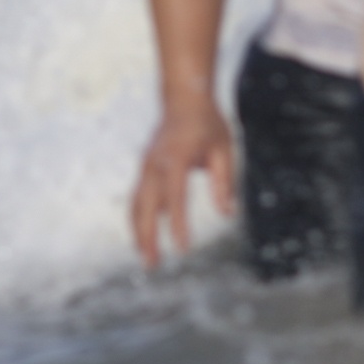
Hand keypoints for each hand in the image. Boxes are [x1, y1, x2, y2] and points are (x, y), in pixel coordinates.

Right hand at [129, 95, 235, 267]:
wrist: (184, 99)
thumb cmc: (208, 125)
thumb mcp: (224, 149)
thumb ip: (224, 182)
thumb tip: (228, 214)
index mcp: (175, 159)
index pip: (175, 199)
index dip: (177, 224)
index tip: (183, 248)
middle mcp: (154, 165)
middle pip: (145, 207)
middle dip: (147, 237)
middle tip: (152, 264)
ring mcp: (145, 167)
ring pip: (135, 205)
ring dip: (138, 232)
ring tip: (146, 258)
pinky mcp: (143, 169)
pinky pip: (136, 198)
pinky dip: (137, 219)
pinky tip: (143, 236)